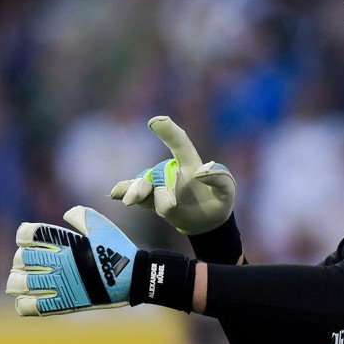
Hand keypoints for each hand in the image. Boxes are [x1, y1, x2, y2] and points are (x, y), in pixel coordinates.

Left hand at [6, 206, 138, 315]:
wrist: (134, 278)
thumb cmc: (118, 249)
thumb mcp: (103, 226)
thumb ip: (82, 215)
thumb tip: (65, 214)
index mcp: (66, 243)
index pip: (29, 234)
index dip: (24, 235)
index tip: (29, 239)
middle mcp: (60, 262)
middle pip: (21, 258)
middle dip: (21, 259)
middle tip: (29, 263)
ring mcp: (60, 284)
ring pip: (20, 283)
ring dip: (17, 281)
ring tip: (23, 281)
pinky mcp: (64, 304)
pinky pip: (30, 307)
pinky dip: (23, 303)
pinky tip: (28, 299)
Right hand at [109, 116, 235, 234]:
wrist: (207, 222)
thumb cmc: (219, 200)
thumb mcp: (227, 190)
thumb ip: (219, 179)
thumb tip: (199, 173)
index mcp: (190, 163)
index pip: (179, 143)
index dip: (168, 131)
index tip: (155, 121)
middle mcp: (171, 171)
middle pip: (158, 173)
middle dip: (160, 189)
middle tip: (169, 207)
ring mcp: (159, 185)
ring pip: (144, 183)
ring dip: (137, 190)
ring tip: (131, 201)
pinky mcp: (151, 199)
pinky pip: (135, 192)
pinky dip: (124, 190)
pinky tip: (116, 193)